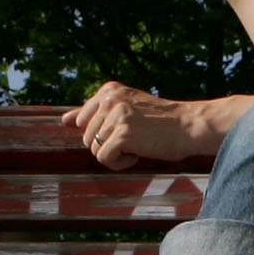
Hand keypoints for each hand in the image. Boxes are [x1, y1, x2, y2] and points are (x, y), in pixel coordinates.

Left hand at [61, 80, 192, 169]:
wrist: (189, 126)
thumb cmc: (161, 122)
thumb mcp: (126, 109)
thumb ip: (94, 113)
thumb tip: (63, 120)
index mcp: (109, 90)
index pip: (83, 120)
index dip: (102, 133)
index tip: (126, 130)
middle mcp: (110, 99)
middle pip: (87, 137)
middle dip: (107, 145)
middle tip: (134, 140)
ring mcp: (116, 116)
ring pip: (95, 150)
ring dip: (115, 155)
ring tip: (137, 147)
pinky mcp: (122, 134)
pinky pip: (105, 159)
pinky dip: (120, 164)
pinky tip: (137, 155)